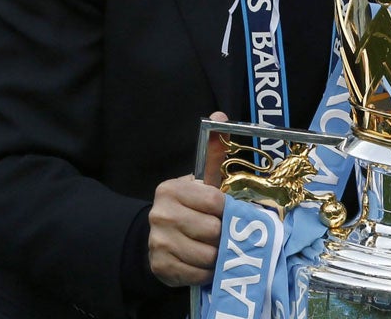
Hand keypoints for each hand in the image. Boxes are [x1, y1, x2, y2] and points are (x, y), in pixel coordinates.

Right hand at [147, 111, 229, 286]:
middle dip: (227, 235)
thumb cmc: (188, 204)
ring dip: (220, 255)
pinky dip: (208, 271)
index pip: (215, 201)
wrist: (157, 234)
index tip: (233, 211)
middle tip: (231, 233)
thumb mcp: (199, 179)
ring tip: (222, 249)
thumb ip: (213, 152)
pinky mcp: (160, 267)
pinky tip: (210, 263)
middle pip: (212, 230)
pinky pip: (196, 274)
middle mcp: (160, 215)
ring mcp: (158, 243)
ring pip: (206, 255)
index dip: (230, 209)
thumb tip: (219, 115)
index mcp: (172, 189)